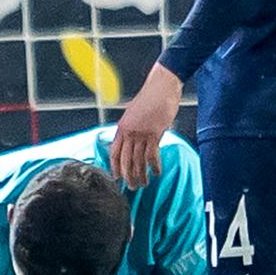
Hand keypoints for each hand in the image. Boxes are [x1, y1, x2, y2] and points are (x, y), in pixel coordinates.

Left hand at [110, 62, 181, 188]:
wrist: (161, 86)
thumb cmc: (150, 99)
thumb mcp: (133, 114)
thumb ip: (131, 129)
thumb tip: (132, 143)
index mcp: (122, 128)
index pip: (114, 152)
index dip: (114, 167)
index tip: (116, 178)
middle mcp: (129, 132)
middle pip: (125, 160)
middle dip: (128, 176)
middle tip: (132, 187)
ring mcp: (141, 133)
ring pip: (138, 160)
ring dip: (141, 175)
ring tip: (144, 183)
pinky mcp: (154, 133)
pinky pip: (152, 155)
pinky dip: (154, 166)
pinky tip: (156, 172)